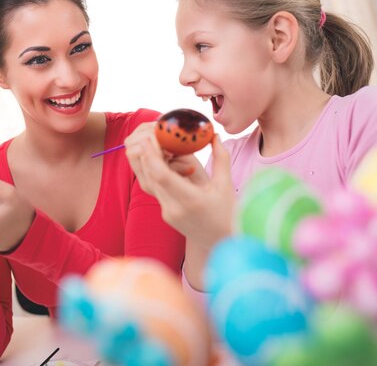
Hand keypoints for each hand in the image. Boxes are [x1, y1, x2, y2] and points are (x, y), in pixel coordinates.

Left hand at [125, 131, 233, 248]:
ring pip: (150, 183)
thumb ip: (221, 157)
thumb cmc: (229, 213)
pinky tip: (156, 159)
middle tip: (147, 134)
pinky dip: (154, 173)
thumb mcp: (226, 184)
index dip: (152, 155)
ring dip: (148, 163)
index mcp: (191, 200)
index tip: (150, 138)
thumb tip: (215, 134)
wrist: (223, 242)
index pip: (162, 176)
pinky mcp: (165, 214)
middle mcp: (174, 209)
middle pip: (151, 178)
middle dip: (146, 154)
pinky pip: (155, 190)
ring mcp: (167, 213)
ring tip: (150, 144)